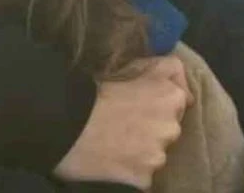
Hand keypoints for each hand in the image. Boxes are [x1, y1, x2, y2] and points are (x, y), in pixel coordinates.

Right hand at [54, 55, 192, 189]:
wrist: (61, 121)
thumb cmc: (89, 89)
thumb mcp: (126, 66)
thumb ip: (156, 71)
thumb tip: (170, 75)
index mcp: (169, 94)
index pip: (182, 95)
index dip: (160, 97)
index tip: (142, 101)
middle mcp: (171, 126)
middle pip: (170, 126)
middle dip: (153, 126)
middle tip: (123, 124)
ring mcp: (159, 155)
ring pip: (156, 153)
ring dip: (141, 150)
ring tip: (112, 144)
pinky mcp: (144, 178)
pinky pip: (141, 175)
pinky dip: (129, 170)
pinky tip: (109, 161)